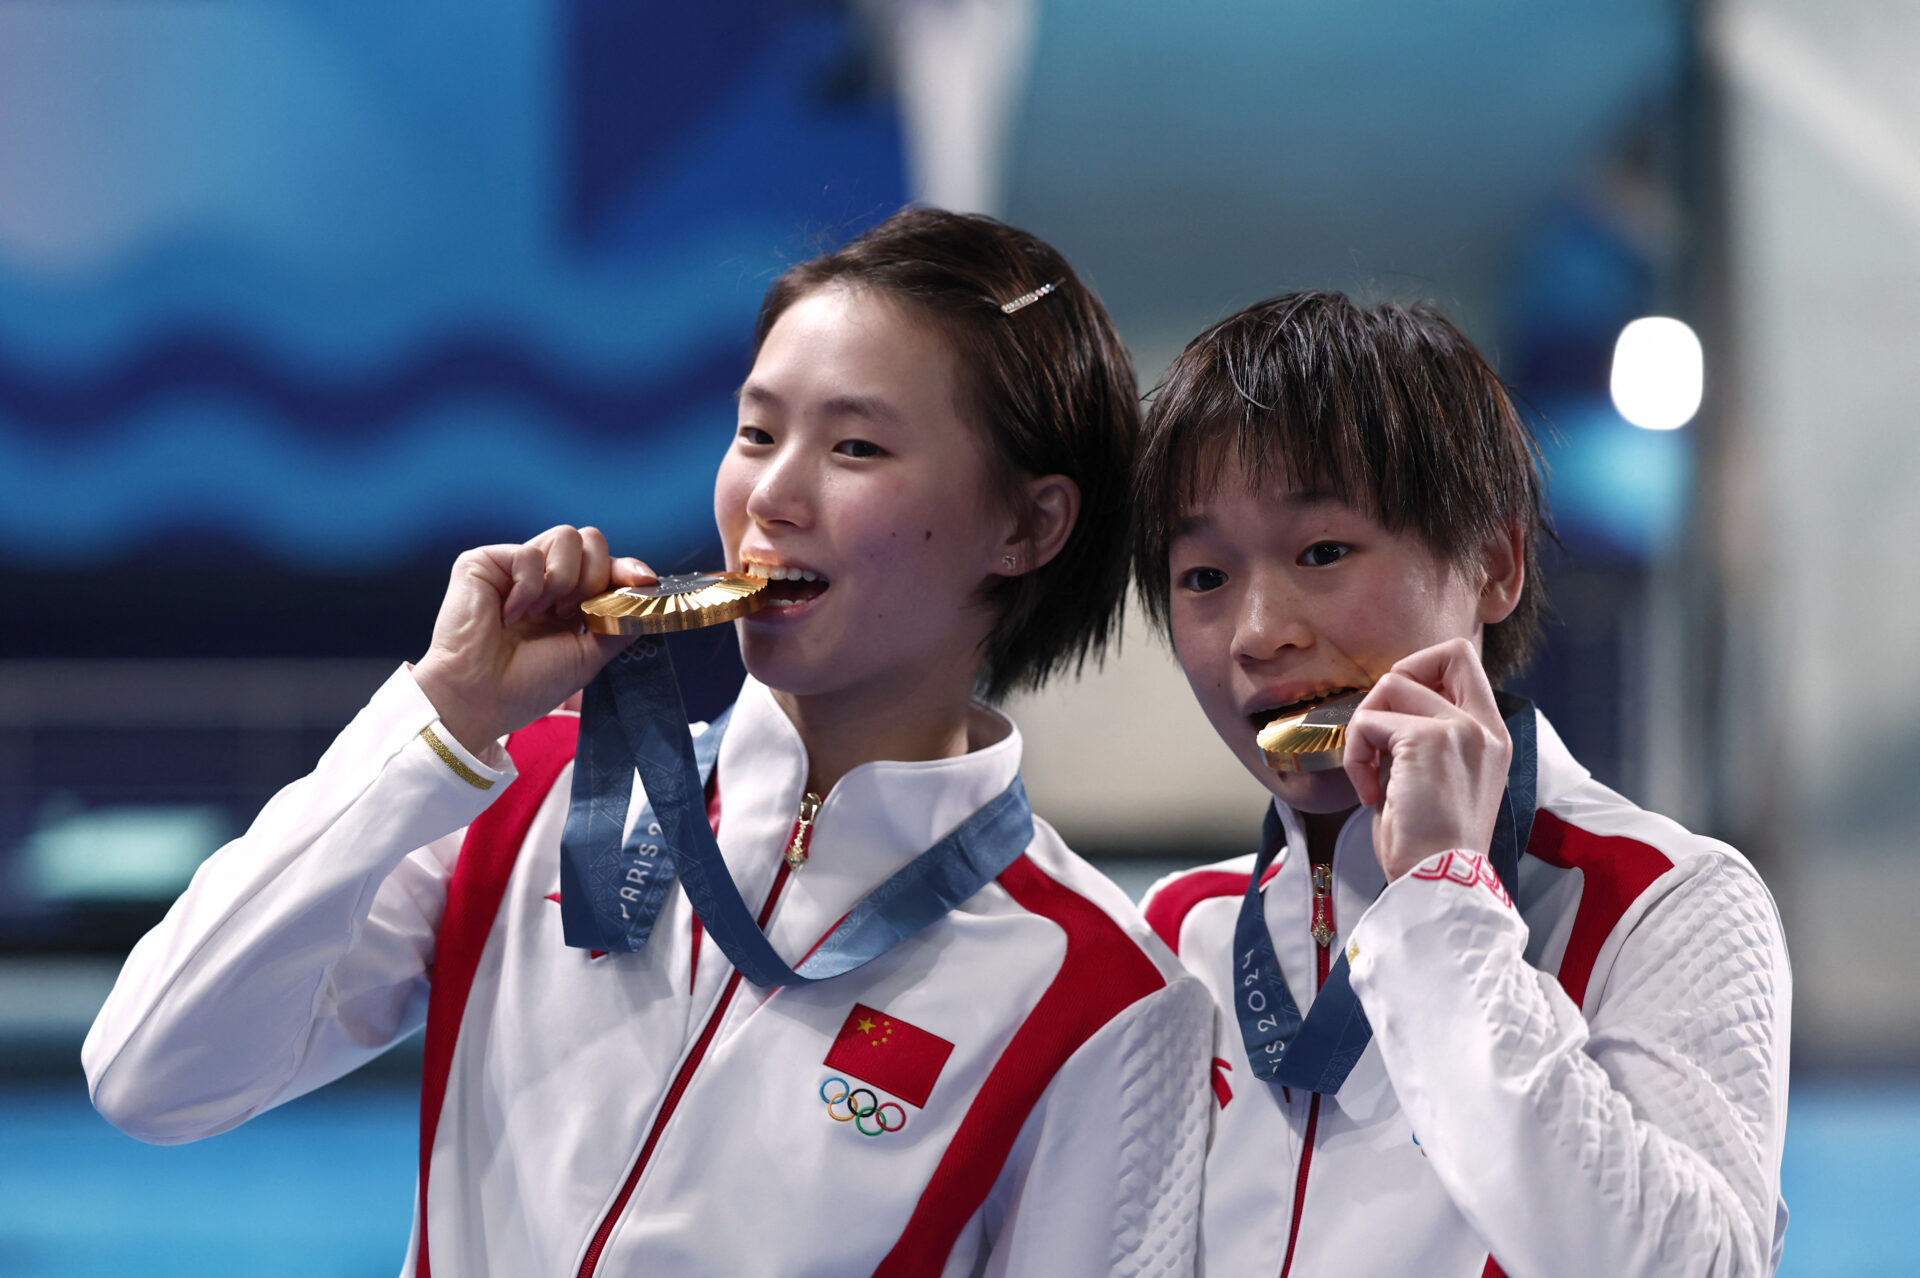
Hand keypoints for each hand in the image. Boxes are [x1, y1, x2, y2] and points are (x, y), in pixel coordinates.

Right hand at [412, 525, 655, 754]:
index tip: (643, 580)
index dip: (626, 568)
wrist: (481, 699)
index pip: (605, 565)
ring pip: (566, 537)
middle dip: (594, 575)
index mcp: (566, 601)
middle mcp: (542, 579)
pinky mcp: (484, 563)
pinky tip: (509, 616)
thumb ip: (618, 625)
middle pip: (590, 540)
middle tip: (571, 612)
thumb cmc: (525, 685)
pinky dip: (527, 589)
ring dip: (563, 580)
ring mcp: (514, 568)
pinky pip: (528, 554)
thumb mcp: (587, 656)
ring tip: (540, 613)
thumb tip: (647, 600)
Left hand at [1342, 637, 1511, 881]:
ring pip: (1392, 684)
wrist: (1439, 884)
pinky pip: (1368, 722)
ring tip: (1372, 775)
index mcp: (1493, 737)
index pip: (1466, 663)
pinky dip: (1355, 755)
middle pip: (1443, 652)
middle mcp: (1485, 727)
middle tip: (1381, 730)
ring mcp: (1460, 729)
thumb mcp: (1439, 783)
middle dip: (1397, 681)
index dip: (1423, 670)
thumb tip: (1385, 714)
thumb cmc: (1430, 848)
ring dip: (1365, 729)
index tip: (1397, 716)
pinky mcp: (1427, 739)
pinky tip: (1371, 792)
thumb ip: (1428, 741)